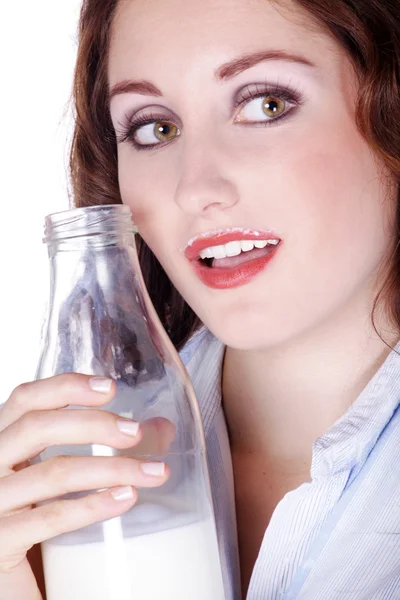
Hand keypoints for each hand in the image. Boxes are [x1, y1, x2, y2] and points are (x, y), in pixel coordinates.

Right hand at [0, 373, 171, 599]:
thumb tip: (161, 429)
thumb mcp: (64, 480)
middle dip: (93, 424)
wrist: (9, 585)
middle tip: (136, 433)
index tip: (110, 388)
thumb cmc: (37, 522)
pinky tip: (125, 499)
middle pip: (37, 428)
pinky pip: (49, 518)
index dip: (65, 386)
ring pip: (52, 472)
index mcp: (3, 444)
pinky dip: (92, 505)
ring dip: (109, 468)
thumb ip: (109, 450)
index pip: (24, 399)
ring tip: (152, 472)